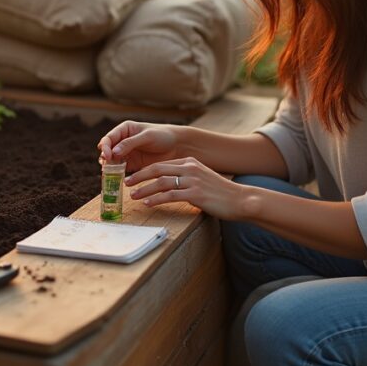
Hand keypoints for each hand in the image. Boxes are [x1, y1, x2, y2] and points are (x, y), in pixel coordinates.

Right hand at [97, 121, 180, 172]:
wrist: (177, 146)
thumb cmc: (163, 136)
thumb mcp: (147, 136)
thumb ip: (130, 143)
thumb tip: (113, 152)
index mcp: (125, 129)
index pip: (109, 138)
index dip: (105, 147)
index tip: (107, 155)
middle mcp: (123, 141)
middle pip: (108, 150)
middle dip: (105, 158)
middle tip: (105, 167)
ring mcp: (127, 153)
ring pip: (112, 161)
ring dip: (109, 167)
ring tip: (109, 173)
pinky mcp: (132, 164)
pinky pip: (121, 169)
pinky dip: (117, 174)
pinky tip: (116, 178)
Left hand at [125, 157, 249, 220]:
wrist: (240, 199)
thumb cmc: (221, 192)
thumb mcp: (202, 178)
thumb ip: (187, 179)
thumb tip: (170, 186)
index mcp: (190, 162)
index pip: (161, 163)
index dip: (145, 170)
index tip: (133, 177)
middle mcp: (190, 168)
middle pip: (157, 169)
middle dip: (139, 176)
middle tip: (126, 183)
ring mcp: (192, 180)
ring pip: (161, 182)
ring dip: (144, 189)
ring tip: (133, 196)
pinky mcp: (195, 194)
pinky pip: (170, 195)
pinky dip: (156, 199)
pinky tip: (147, 203)